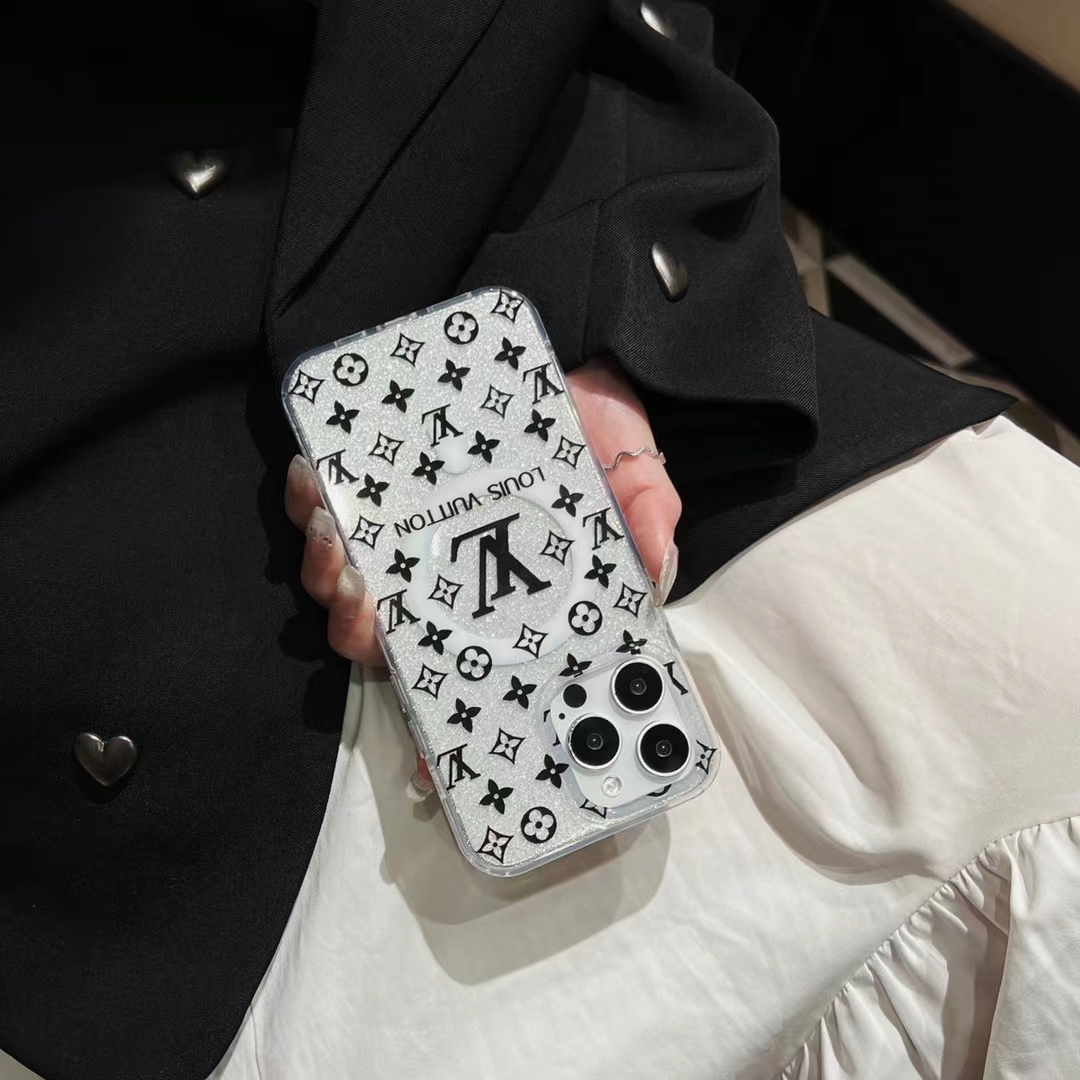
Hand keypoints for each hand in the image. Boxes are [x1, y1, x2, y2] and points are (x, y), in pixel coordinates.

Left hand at [284, 357, 680, 793]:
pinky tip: (313, 478)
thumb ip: (644, 526)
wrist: (564, 359)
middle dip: (361, 634)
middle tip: (369, 605)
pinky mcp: (372, 480)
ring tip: (336, 537)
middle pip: (381, 637)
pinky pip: (320, 501)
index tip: (428, 766)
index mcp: (497, 600)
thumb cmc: (596, 431)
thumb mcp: (634, 480)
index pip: (466, 675)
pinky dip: (306, 497)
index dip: (443, 728)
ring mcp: (400, 533)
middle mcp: (441, 578)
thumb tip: (652, 576)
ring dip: (325, 570)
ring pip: (338, 580)